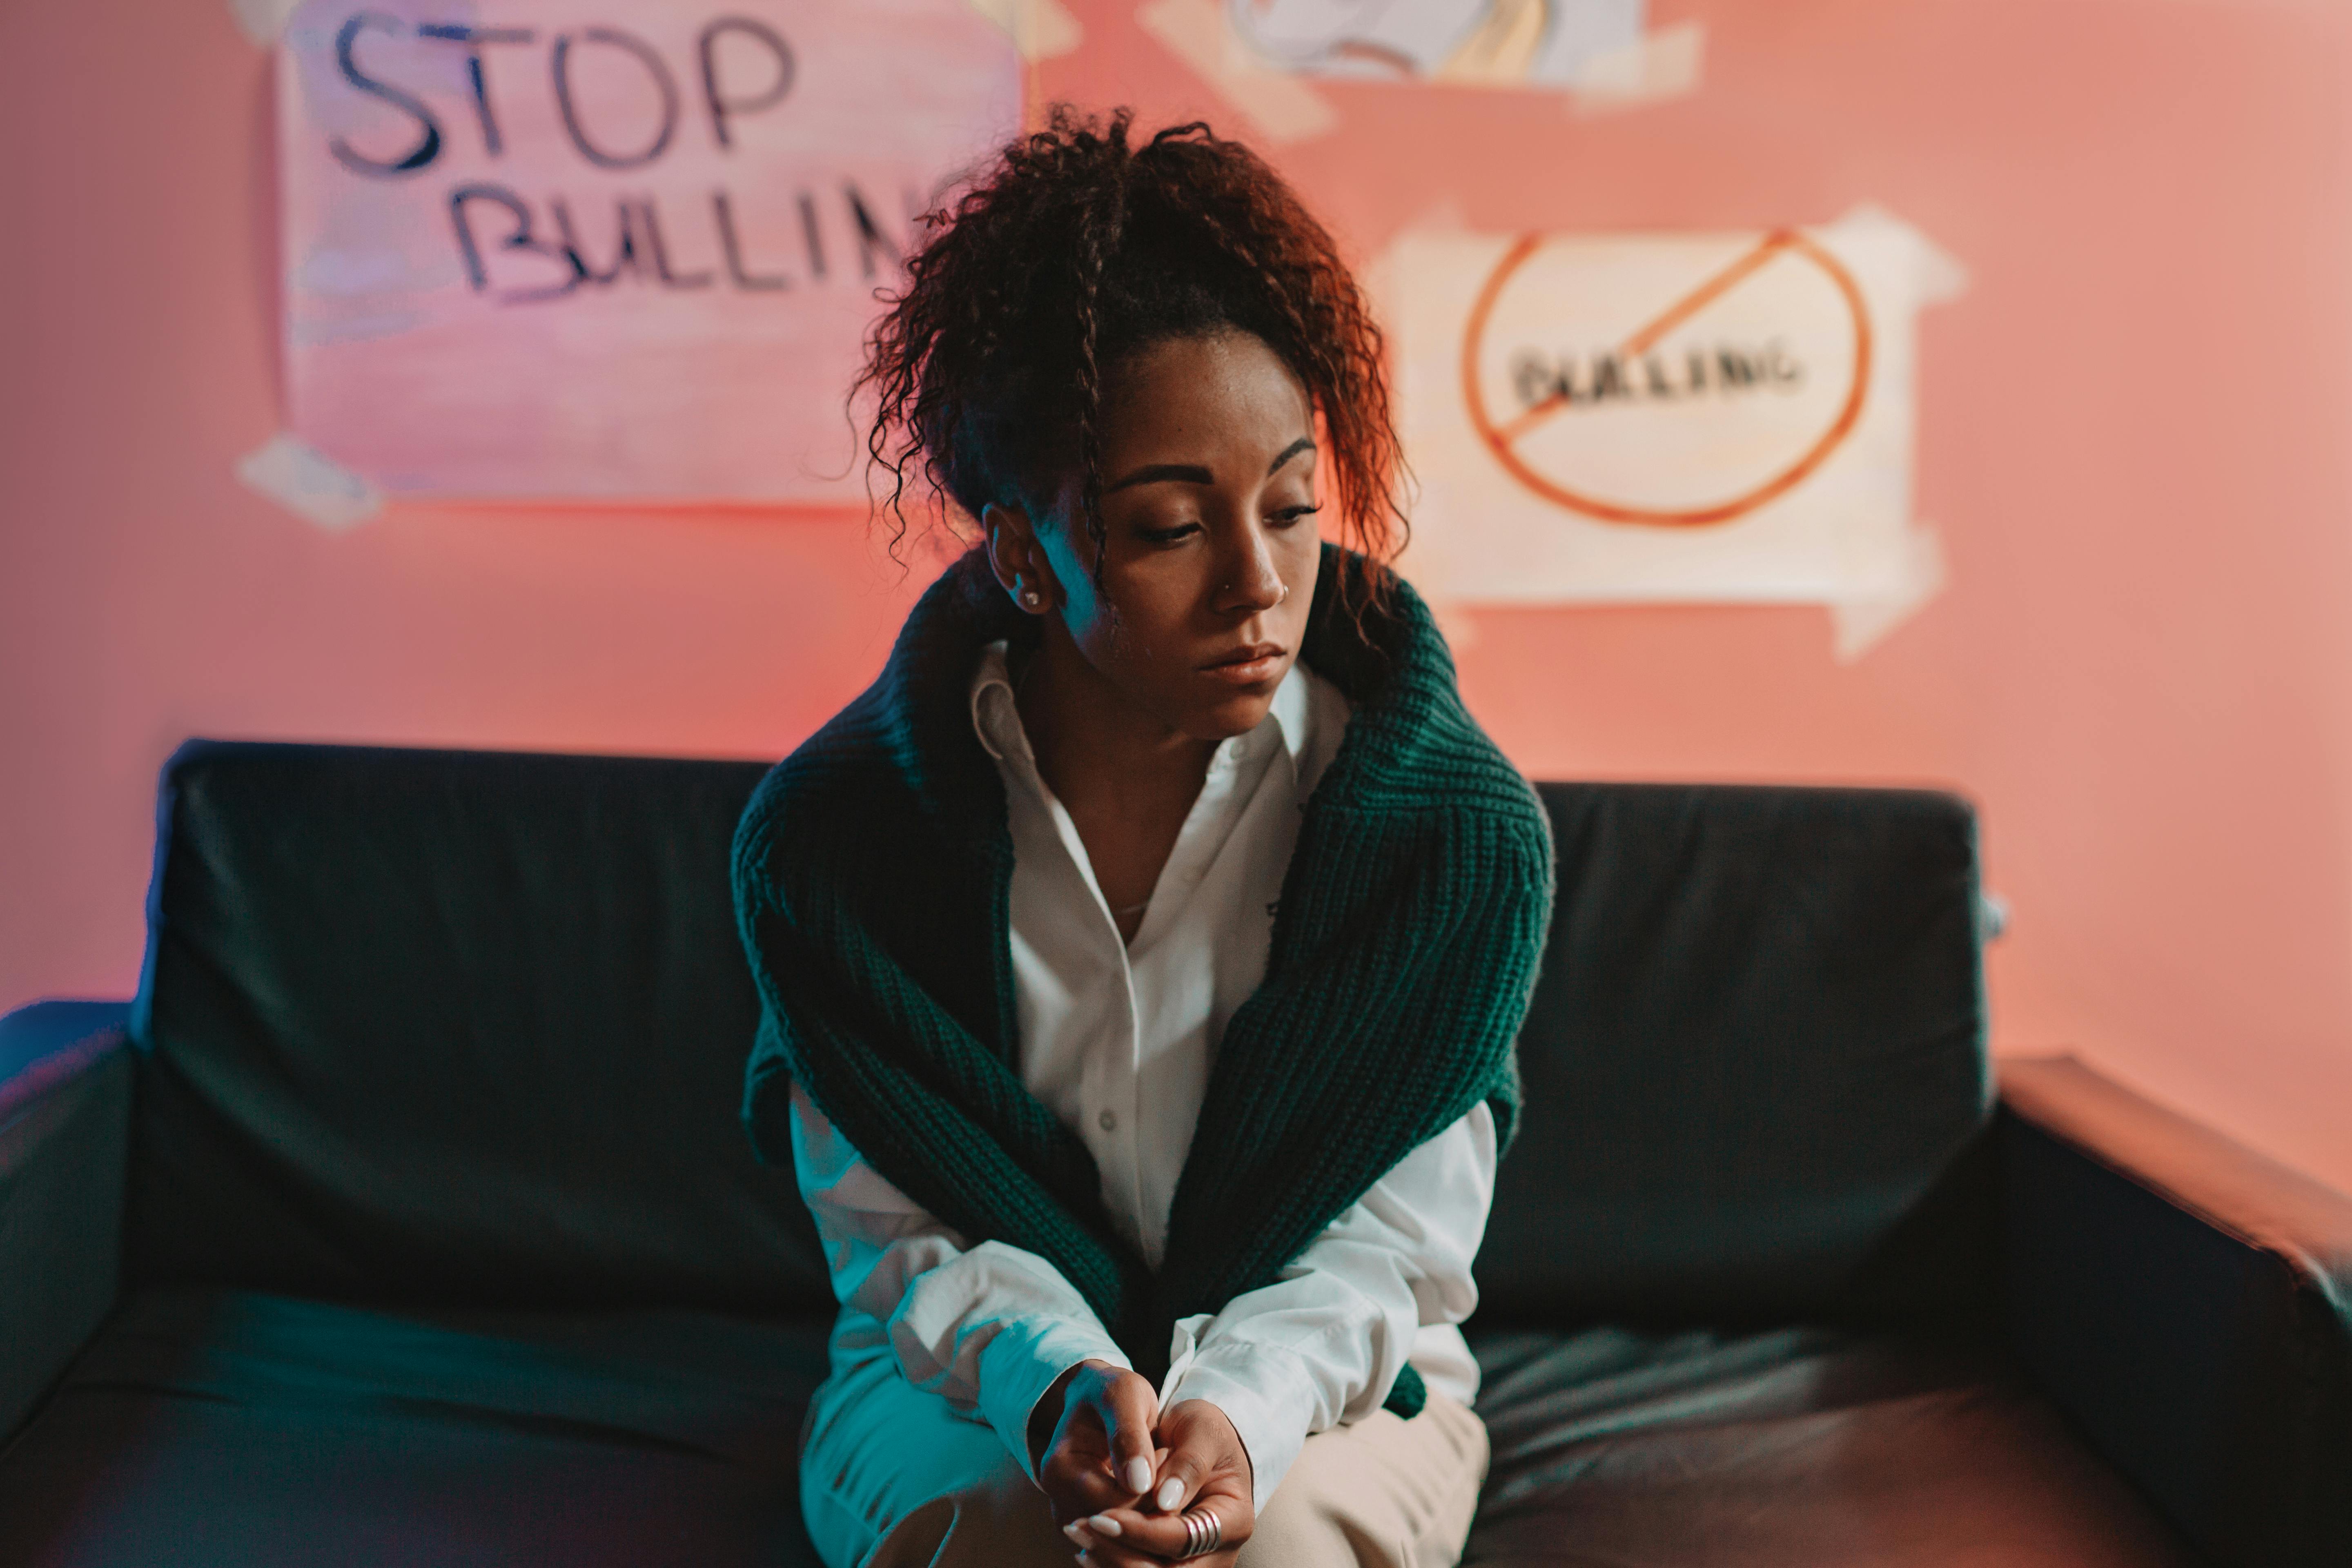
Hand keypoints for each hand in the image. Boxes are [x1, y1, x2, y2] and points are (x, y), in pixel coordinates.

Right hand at [1031, 1360, 1162, 1527]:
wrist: (1095, 1399)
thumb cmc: (1111, 1393)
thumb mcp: (1124, 1396)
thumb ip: (1129, 1436)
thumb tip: (1138, 1482)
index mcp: (1059, 1470)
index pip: (1117, 1503)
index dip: (1153, 1486)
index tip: (1166, 1452)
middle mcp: (1057, 1501)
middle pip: (1118, 1525)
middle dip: (1153, 1501)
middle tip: (1166, 1462)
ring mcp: (1070, 1515)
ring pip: (1120, 1534)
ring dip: (1149, 1511)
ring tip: (1158, 1473)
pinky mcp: (1085, 1523)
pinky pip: (1118, 1534)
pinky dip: (1141, 1517)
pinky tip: (1150, 1489)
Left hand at [1066, 1398, 1253, 1565]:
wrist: (1199, 1441)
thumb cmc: (1202, 1431)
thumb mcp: (1202, 1429)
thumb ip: (1189, 1463)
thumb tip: (1166, 1501)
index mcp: (1234, 1519)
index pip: (1181, 1539)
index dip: (1140, 1531)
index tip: (1102, 1514)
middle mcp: (1217, 1553)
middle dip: (1117, 1554)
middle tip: (1077, 1527)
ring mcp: (1194, 1563)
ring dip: (1108, 1560)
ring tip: (1074, 1530)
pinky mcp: (1168, 1561)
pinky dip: (1109, 1560)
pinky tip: (1084, 1541)